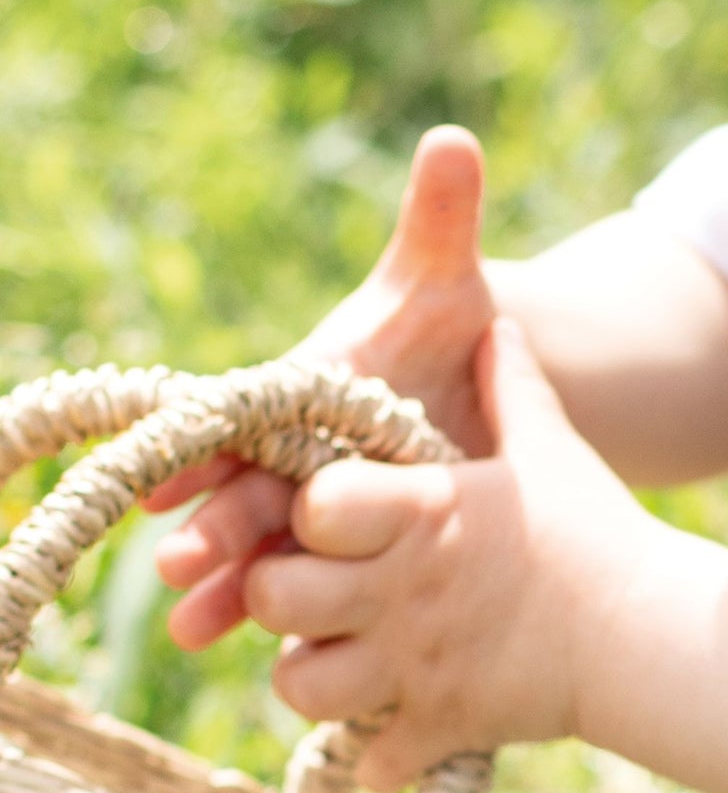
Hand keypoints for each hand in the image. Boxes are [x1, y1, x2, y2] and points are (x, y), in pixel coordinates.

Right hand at [153, 126, 496, 641]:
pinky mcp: (347, 541)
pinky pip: (303, 578)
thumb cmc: (451, 327)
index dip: (211, 442)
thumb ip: (441, 217)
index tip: (174, 470)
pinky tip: (259, 654)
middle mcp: (298, 443)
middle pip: (248, 486)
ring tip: (202, 627)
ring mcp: (319, 497)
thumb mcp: (448, 279)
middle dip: (216, 524)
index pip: (247, 411)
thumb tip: (453, 138)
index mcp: (307, 382)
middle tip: (184, 560)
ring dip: (232, 584)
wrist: (488, 389)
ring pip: (264, 544)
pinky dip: (278, 613)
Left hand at [213, 315, 680, 792]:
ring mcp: (414, 666)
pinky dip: (377, 752)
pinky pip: (368, 761)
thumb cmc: (600, 531)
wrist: (653, 634)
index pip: (307, 506)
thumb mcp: (553, 448)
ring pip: (299, 687)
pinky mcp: (439, 727)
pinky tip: (403, 725)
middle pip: (273, 598)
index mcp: (420, 514)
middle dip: (282, 597)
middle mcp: (399, 590)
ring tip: (351, 662)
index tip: (336, 517)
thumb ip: (511, 386)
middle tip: (324, 593)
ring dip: (315, 678)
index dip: (309, 512)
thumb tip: (498, 323)